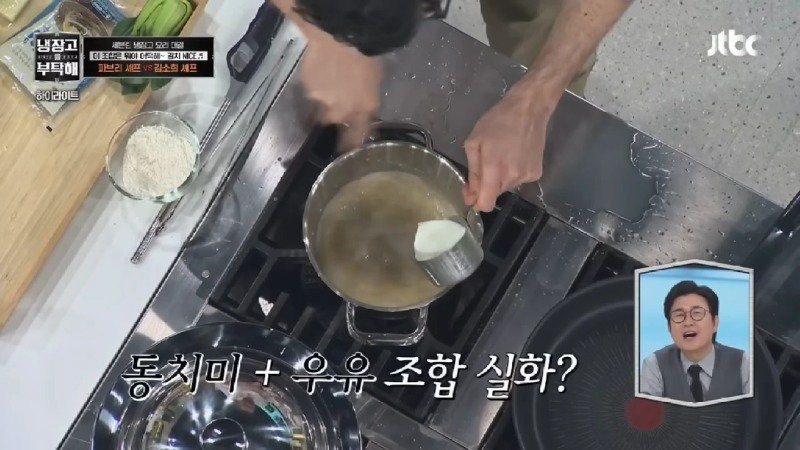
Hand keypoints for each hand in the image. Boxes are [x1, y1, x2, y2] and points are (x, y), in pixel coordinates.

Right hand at [300, 38, 382, 151]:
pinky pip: (311, 90)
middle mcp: (341, 112)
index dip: (351, 147)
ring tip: (327, 80)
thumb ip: (367, 99)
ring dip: (323, 99)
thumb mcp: (376, 79)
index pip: (356, 140)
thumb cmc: (367, 53)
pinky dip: (314, 83)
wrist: (340, 37)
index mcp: (363, 111)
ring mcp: (321, 101)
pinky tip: (320, 69)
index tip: (347, 152)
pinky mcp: (306, 88)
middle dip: (332, 116)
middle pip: (332, 123)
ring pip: (319, 107)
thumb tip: (361, 103)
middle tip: (334, 103)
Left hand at [463, 83, 556, 211]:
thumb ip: (472, 173)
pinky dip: (513, 172)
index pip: (486, 203)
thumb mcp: (474, 143)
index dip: (476, 203)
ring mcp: (527, 176)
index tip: (470, 192)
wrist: (529, 109)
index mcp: (495, 169)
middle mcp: (513, 177)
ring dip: (500, 177)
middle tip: (485, 163)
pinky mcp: (537, 173)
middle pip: (495, 194)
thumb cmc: (497, 121)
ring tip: (502, 154)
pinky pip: (518, 180)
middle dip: (486, 185)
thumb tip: (470, 197)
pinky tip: (514, 155)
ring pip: (506, 187)